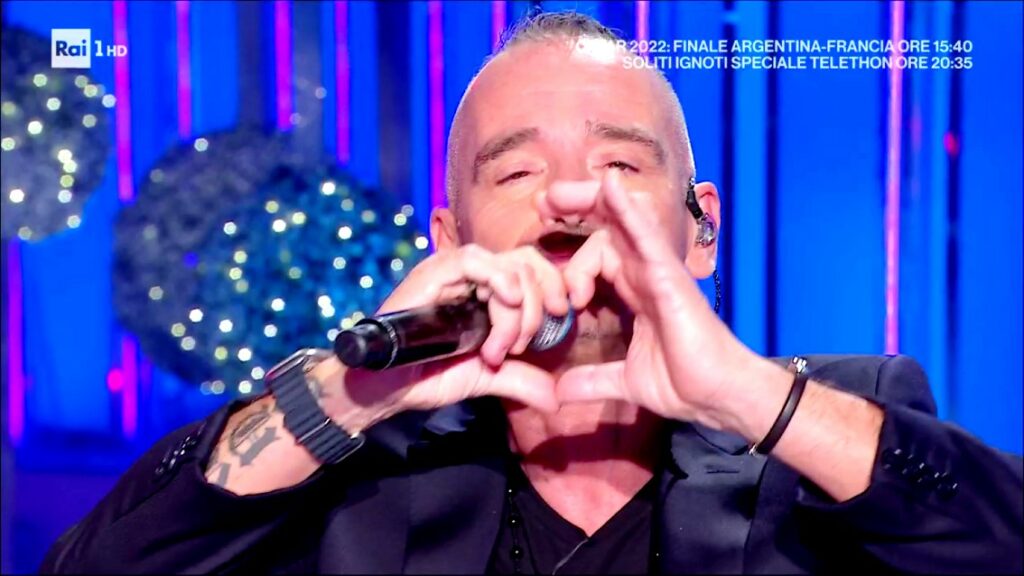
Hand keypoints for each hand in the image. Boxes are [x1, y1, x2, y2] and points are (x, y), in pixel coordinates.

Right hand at [316, 244, 569, 432]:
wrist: (385, 388)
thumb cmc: (426, 376)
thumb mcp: (485, 377)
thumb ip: (520, 380)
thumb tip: (556, 400)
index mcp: (489, 290)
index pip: (534, 268)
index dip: (556, 286)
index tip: (563, 317)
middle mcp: (474, 274)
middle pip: (528, 262)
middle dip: (540, 303)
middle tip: (525, 344)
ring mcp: (453, 271)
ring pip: (508, 264)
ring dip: (519, 306)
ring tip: (503, 344)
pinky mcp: (433, 273)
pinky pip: (474, 260)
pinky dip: (498, 279)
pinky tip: (505, 305)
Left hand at [549, 171, 768, 431]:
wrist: (717, 397)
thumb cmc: (684, 384)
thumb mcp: (625, 382)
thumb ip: (591, 381)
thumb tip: (557, 394)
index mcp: (635, 290)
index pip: (600, 253)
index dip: (570, 249)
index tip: (542, 257)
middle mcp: (645, 272)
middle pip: (608, 225)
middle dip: (575, 208)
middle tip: (540, 204)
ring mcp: (658, 269)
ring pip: (622, 221)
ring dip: (589, 202)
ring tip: (554, 195)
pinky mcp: (668, 275)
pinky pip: (645, 234)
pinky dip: (627, 210)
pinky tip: (609, 186)